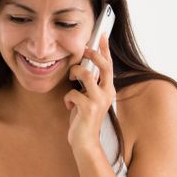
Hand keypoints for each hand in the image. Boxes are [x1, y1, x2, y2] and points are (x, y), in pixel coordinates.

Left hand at [63, 33, 114, 152]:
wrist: (85, 142)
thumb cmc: (84, 119)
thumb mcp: (89, 98)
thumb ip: (89, 85)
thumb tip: (82, 68)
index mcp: (108, 89)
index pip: (108, 65)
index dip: (105, 49)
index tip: (101, 34)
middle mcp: (107, 93)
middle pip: (103, 65)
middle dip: (92, 54)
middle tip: (84, 50)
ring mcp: (98, 101)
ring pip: (85, 75)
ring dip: (74, 73)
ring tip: (70, 79)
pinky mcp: (88, 109)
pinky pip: (72, 94)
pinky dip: (67, 98)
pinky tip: (68, 105)